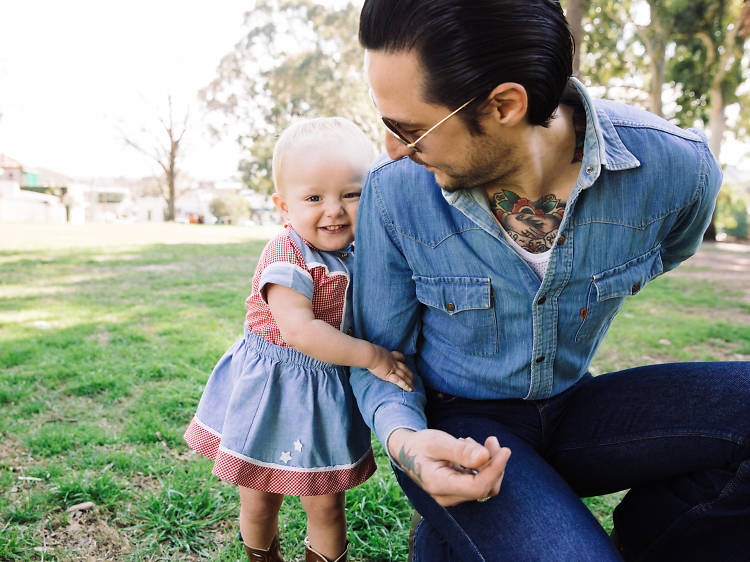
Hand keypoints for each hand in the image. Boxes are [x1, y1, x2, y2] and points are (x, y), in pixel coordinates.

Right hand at [368, 347, 413, 391]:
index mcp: (390, 355)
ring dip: (410, 382)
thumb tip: (372, 353)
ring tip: (413, 388)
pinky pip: (400, 381)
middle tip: (413, 378)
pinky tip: (410, 390)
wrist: (371, 355)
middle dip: (409, 374)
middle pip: (404, 368)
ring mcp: (393, 369)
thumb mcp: (375, 350)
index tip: (404, 360)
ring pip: (405, 376)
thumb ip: (376, 353)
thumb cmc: (370, 352)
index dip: (402, 358)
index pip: (398, 356)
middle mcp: (394, 362)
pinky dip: (406, 386)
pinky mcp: (390, 375)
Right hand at [388, 428, 510, 505]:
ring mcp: (453, 496)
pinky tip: (469, 448)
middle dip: (494, 463)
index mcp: (439, 485)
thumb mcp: (437, 442)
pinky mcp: (458, 491)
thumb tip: (485, 457)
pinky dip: (481, 465)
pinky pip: (479, 482)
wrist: (406, 451)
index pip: (477, 487)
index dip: (495, 470)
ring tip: (472, 441)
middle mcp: (447, 497)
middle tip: (491, 440)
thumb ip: (460, 451)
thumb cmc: (420, 445)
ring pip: (485, 485)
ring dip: (489, 463)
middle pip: (485, 488)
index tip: (505, 450)